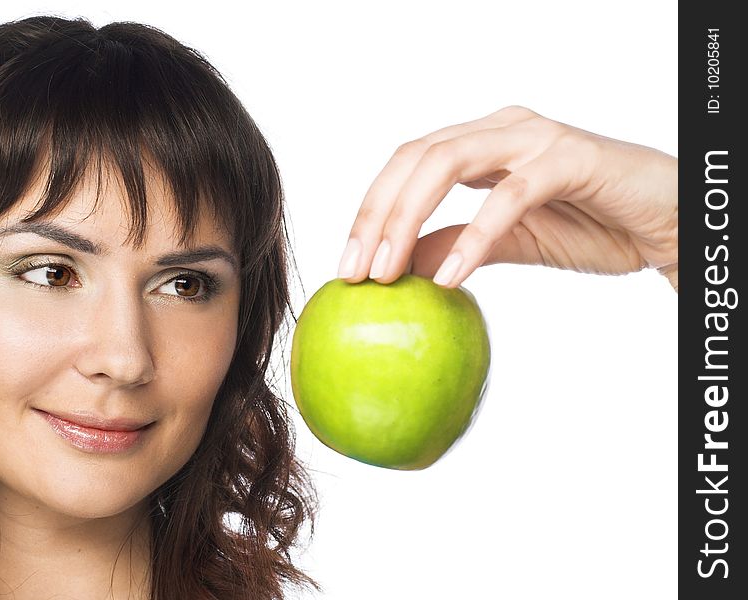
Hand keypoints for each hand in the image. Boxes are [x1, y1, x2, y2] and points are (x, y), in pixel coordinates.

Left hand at [337, 106, 678, 290]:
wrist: (666, 225)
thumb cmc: (594, 225)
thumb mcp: (512, 243)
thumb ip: (456, 245)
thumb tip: (401, 267)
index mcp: (481, 143)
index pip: (406, 166)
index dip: (370, 212)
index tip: (348, 267)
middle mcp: (501, 129)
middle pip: (414, 158)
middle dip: (375, 216)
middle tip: (356, 272)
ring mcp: (534, 137)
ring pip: (447, 162)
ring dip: (406, 219)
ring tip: (387, 274)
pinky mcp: (570, 159)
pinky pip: (509, 196)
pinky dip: (474, 237)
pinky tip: (451, 276)